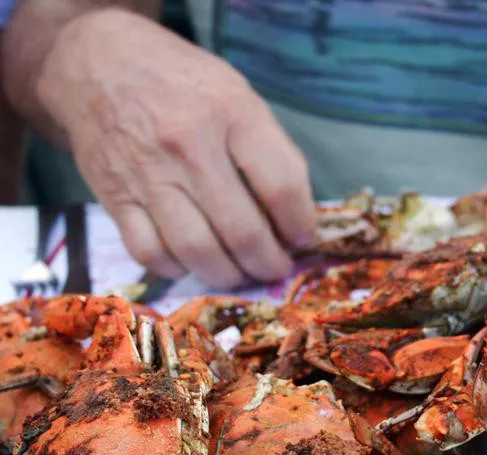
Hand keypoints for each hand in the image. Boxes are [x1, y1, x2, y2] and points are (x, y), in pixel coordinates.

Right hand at [37, 9, 314, 287]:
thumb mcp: (239, 96)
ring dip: (229, 276)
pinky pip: (151, 253)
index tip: (303, 238)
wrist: (99, 62)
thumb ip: (270, 151)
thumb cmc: (182, 82)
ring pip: (197, 251)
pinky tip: (194, 261)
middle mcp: (189, 146)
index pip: (282, 186)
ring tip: (242, 273)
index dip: (300, 224)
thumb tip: (295, 217)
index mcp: (231, 114)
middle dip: (268, 263)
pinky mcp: (114, 197)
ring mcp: (148, 175)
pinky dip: (179, 269)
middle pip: (242, 230)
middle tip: (276, 268)